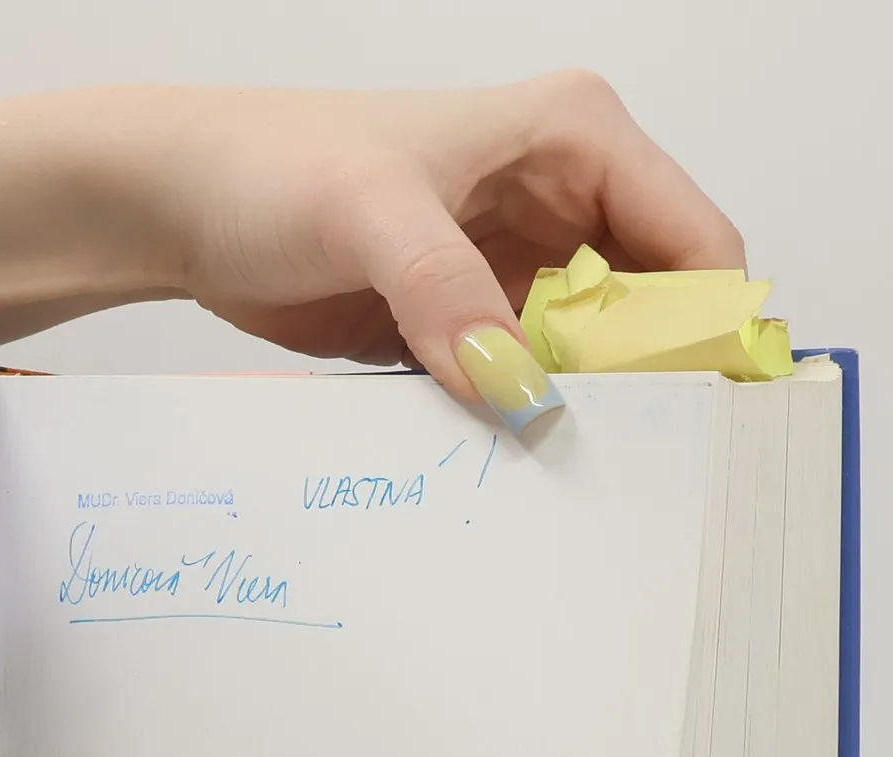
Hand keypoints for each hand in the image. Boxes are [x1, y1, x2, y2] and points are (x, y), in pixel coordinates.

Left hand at [146, 72, 743, 422]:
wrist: (185, 207)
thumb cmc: (271, 168)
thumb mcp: (369, 216)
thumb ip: (447, 295)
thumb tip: (519, 389)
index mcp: (578, 139)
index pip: (694, 244)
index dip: (707, 332)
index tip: (695, 422)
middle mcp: (561, 201)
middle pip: (653, 314)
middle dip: (647, 388)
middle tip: (628, 470)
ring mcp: (514, 270)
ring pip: (590, 361)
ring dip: (581, 416)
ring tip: (567, 480)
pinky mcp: (466, 326)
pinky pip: (522, 387)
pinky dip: (521, 427)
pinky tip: (510, 470)